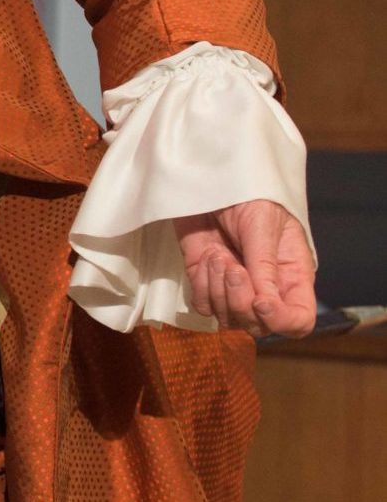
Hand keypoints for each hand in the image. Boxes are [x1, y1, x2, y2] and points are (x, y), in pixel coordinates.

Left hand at [174, 197, 316, 337]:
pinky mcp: (205, 279)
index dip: (282, 321)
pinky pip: (204, 305)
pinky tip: (206, 258)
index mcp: (291, 276)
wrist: (206, 176)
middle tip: (232, 267)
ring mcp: (233, 286)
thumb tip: (267, 305)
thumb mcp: (263, 224)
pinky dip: (202, 287)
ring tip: (218, 255)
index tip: (261, 303)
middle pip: (260, 326)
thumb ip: (265, 266)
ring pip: (229, 319)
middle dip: (242, 302)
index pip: (298, 321)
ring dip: (220, 292)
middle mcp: (265, 288)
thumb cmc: (246, 193)